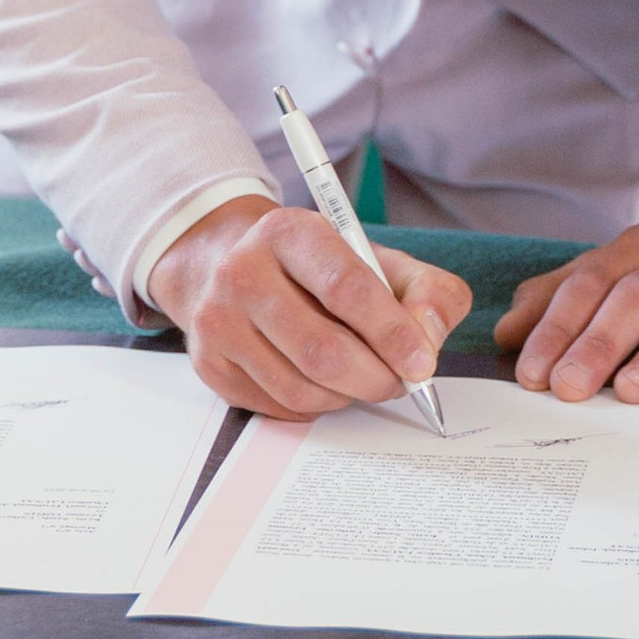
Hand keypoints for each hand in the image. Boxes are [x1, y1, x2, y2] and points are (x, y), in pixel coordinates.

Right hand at [148, 195, 471, 418]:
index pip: (346, 287)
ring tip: (362, 378)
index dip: (392, 332)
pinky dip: (316, 405)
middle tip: (399, 383)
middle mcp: (242, 272)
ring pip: (301, 387)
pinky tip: (324, 382)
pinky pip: (278, 406)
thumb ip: (426, 291)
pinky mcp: (210, 363)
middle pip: (322, 349)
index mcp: (289, 232)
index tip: (422, 363)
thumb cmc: (319, 270)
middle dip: (375, 378)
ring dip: (348, 396)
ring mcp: (219, 321)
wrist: (232, 268)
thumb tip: (428, 338)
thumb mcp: (378, 261)